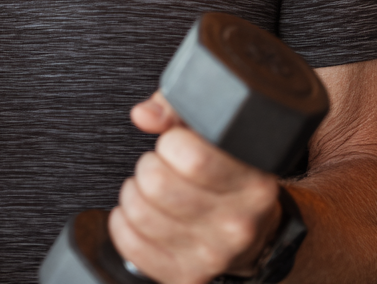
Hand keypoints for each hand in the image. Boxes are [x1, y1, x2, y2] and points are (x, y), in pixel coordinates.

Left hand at [108, 91, 281, 283]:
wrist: (253, 231)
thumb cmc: (227, 173)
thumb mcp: (216, 132)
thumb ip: (179, 109)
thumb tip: (145, 115)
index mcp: (252, 182)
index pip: (194, 157)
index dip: (172, 141)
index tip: (175, 141)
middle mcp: (237, 223)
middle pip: (158, 183)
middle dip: (149, 165)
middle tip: (160, 165)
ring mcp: (214, 255)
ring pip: (140, 213)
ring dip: (134, 192)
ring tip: (149, 187)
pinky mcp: (188, 275)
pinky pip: (132, 245)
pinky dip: (123, 223)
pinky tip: (139, 211)